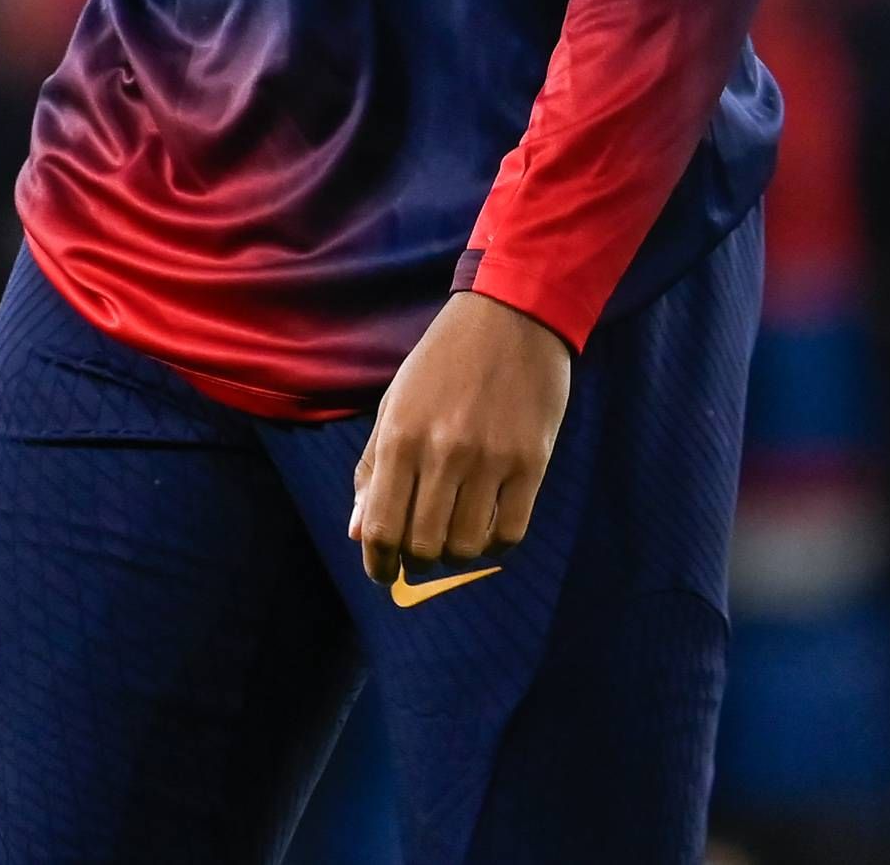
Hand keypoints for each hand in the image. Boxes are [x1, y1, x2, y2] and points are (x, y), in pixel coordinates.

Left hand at [352, 291, 571, 583]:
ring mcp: (490, 460)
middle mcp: (442, 453)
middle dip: (416, 561)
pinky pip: (510, 532)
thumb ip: (372, 468)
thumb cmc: (444, 359)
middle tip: (421, 553)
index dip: (377, 563)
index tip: (383, 574)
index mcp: (400, 438)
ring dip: (456, 552)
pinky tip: (488, 527)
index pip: (380, 526)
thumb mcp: (395, 402)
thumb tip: (357, 530)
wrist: (512, 314)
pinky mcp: (532, 463)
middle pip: (423, 545)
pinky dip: (495, 543)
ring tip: (455, 535)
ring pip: (466, 546)